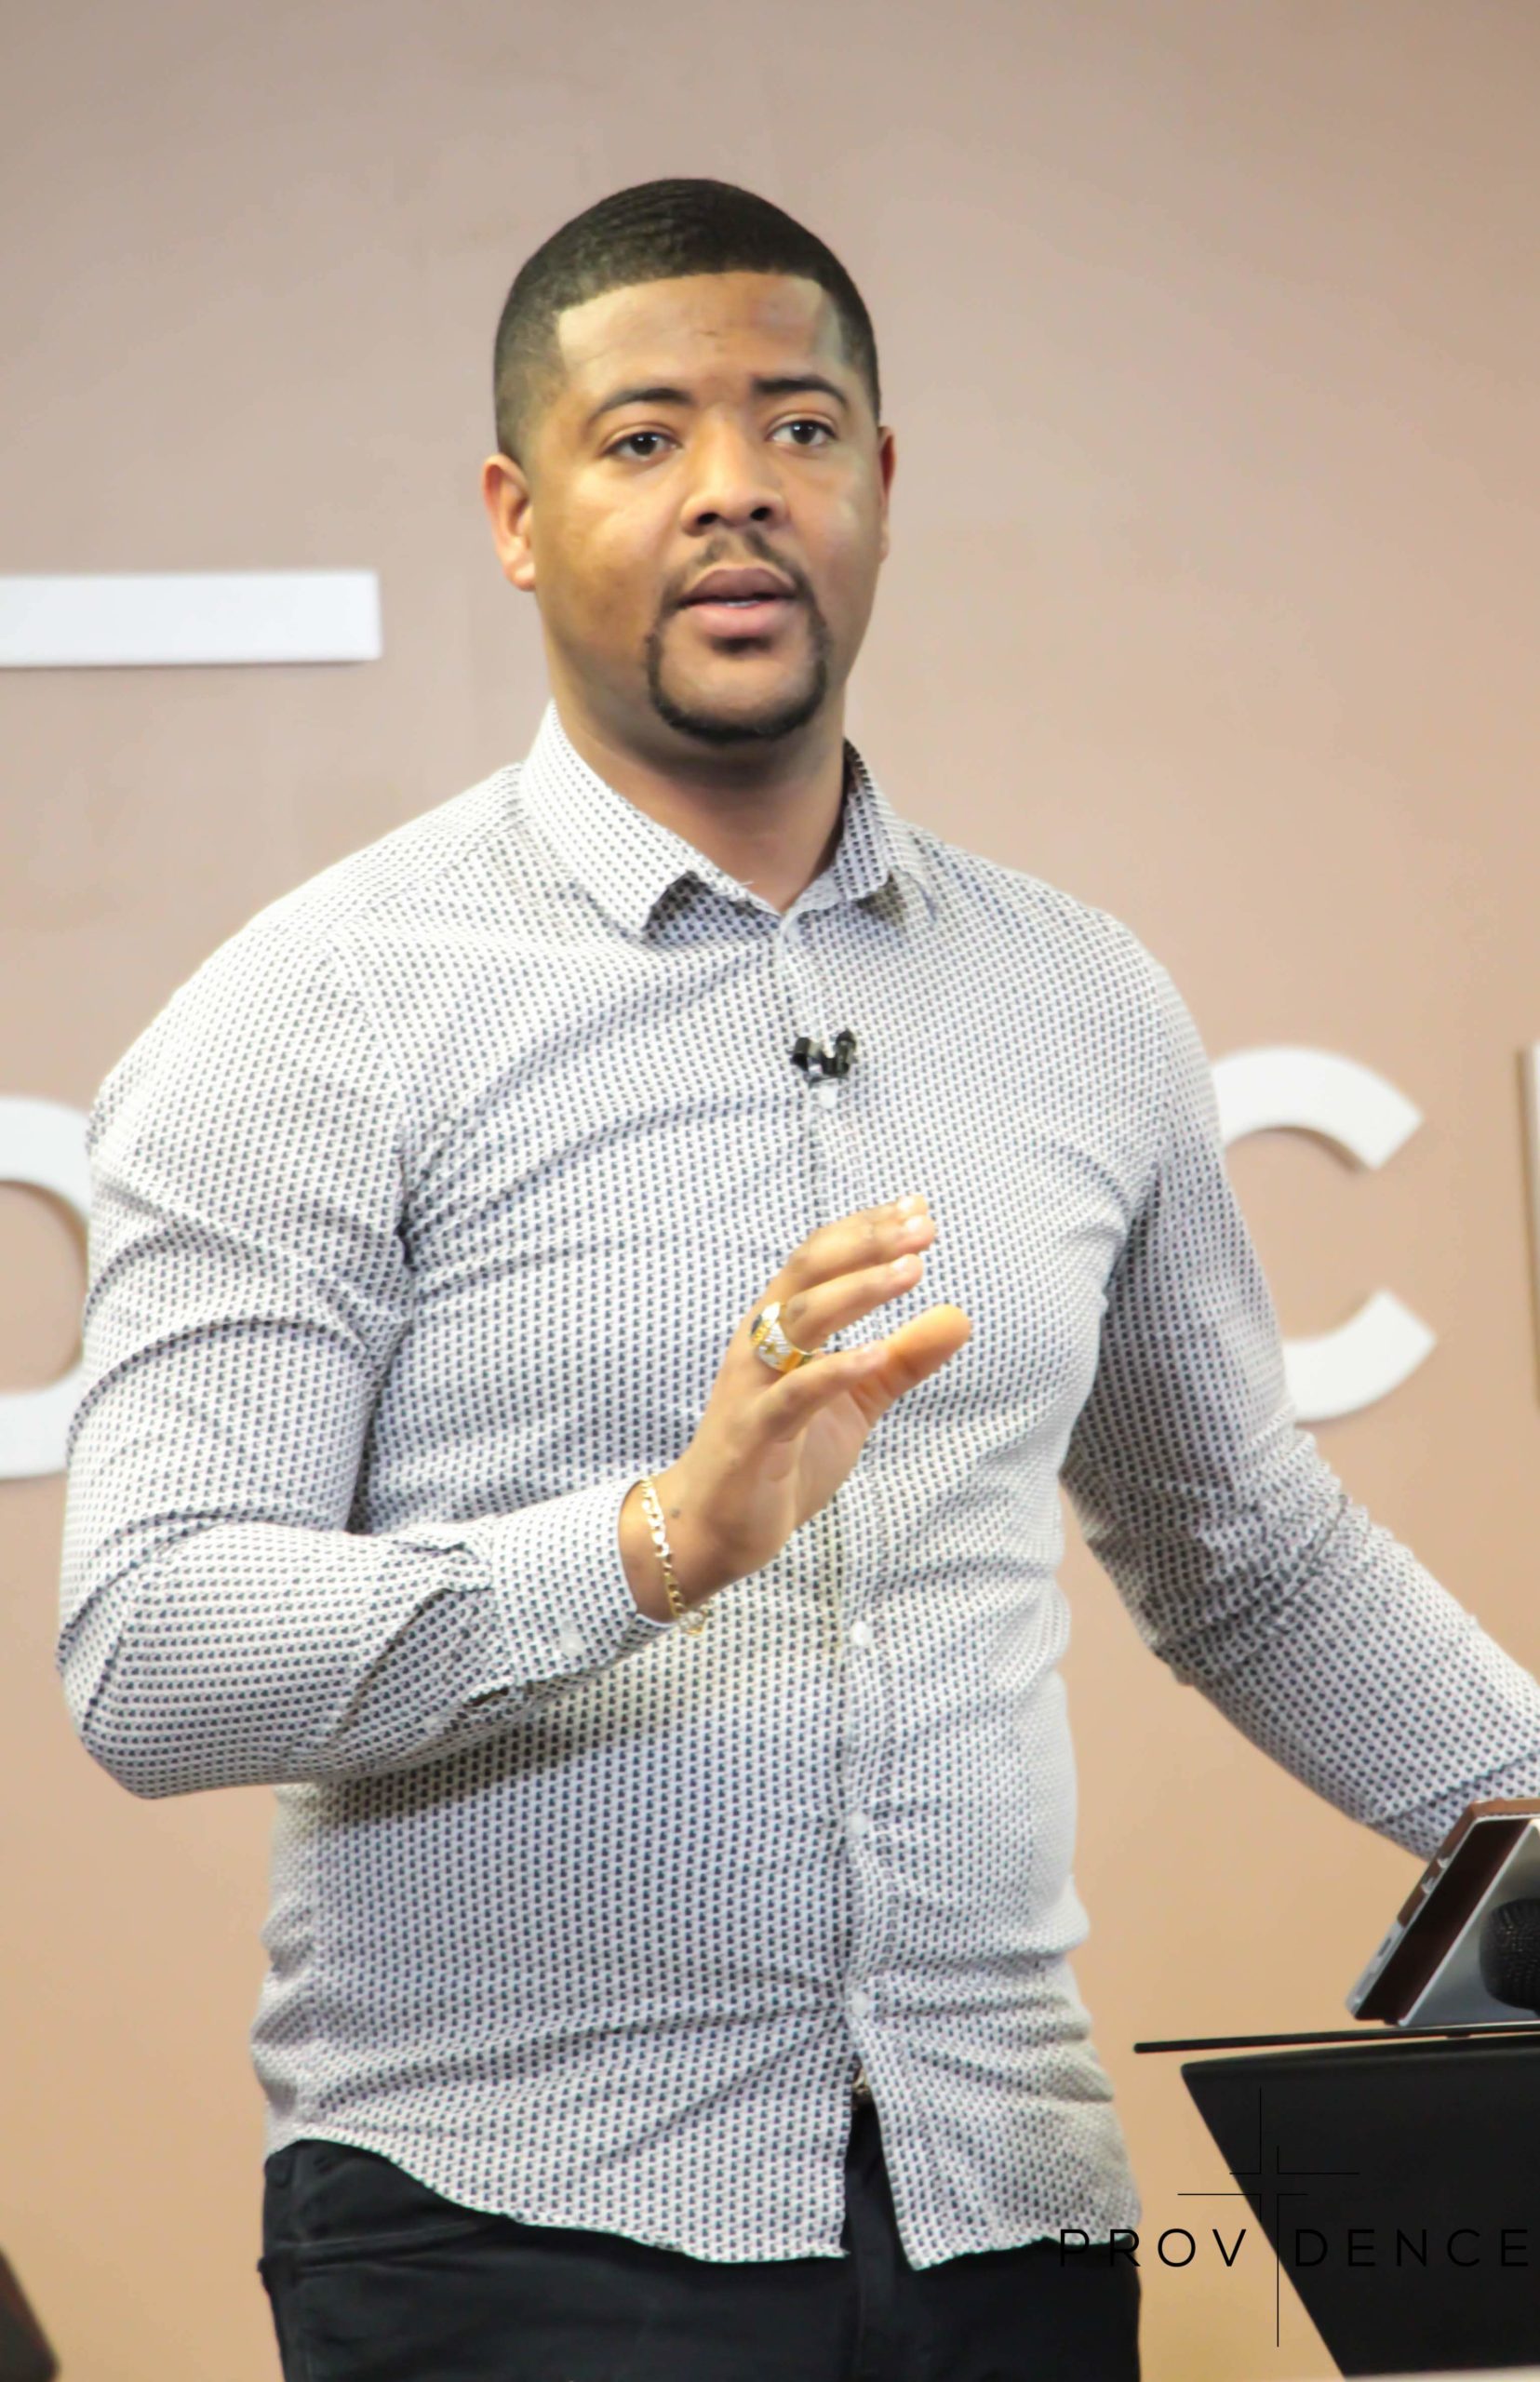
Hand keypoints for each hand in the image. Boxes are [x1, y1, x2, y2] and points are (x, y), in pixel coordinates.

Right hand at [622, 1194, 971, 1616]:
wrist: (716, 1526)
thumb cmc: (783, 1457)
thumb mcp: (856, 1403)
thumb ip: (903, 1360)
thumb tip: (960, 1316)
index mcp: (779, 1328)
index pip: (820, 1258)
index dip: (867, 1229)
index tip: (919, 1208)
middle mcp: (760, 1343)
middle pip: (808, 1271)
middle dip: (867, 1243)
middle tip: (922, 1228)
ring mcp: (753, 1385)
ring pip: (801, 1320)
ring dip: (858, 1290)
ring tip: (912, 1271)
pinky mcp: (755, 1433)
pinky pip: (794, 1394)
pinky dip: (834, 1370)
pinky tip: (876, 1353)